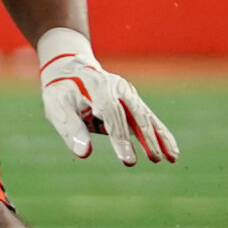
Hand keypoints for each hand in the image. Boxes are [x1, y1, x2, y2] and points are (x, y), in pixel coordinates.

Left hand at [36, 27, 178, 166]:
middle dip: (146, 138)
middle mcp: (117, 87)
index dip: (120, 137)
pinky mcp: (132, 101)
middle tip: (154, 159)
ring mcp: (127, 93)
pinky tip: (171, 151)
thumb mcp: (56, 106)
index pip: (112, 113)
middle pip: (135, 113)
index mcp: (97, 84)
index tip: (128, 160)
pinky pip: (149, 118)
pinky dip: (160, 134)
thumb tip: (83, 153)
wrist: (69, 68)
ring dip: (159, 137)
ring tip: (171, 158)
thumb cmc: (61, 91)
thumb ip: (70, 128)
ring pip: (146, 116)